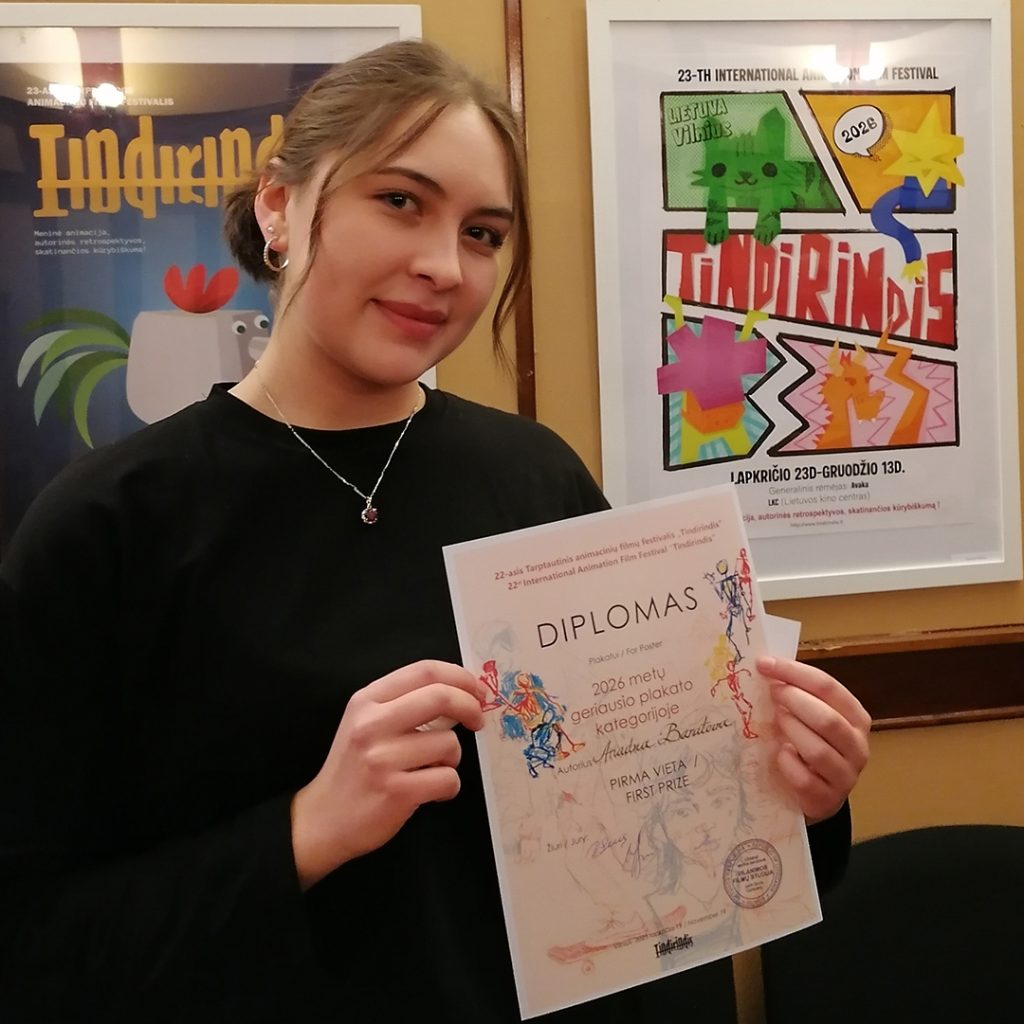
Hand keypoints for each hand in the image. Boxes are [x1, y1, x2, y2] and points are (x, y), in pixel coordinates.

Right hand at [291, 660, 486, 888]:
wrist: (323, 819)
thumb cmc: (354, 768)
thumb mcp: (366, 723)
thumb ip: (404, 704)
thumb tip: (461, 693)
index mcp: (367, 700)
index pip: (423, 671)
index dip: (459, 677)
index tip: (476, 690)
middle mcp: (371, 724)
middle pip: (440, 696)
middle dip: (470, 706)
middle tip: (478, 720)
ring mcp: (382, 759)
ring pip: (449, 743)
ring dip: (453, 758)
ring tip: (433, 769)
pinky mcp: (395, 792)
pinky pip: (448, 779)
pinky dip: (449, 787)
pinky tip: (432, 791)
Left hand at [757, 656, 870, 824]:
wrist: (818, 795)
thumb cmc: (809, 746)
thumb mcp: (811, 718)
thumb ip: (799, 695)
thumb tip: (766, 667)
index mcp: (856, 718)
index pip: (828, 687)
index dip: (794, 673)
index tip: (764, 664)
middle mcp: (858, 746)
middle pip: (827, 718)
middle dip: (793, 700)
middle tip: (771, 692)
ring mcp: (846, 776)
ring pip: (818, 750)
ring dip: (791, 730)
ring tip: (776, 720)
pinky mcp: (827, 800)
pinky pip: (805, 779)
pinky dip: (788, 764)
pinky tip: (781, 754)